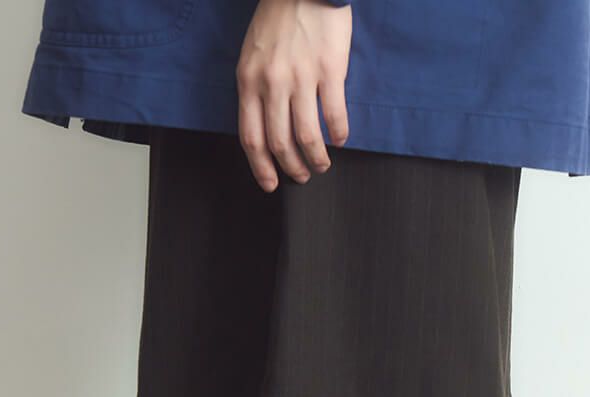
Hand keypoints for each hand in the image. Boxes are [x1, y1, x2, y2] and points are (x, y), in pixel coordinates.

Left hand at [237, 0, 351, 192]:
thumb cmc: (278, 19)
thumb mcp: (253, 54)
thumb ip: (256, 90)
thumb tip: (266, 128)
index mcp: (249, 81)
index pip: (251, 137)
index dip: (261, 167)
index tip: (270, 184)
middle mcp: (272, 83)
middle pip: (280, 143)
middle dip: (291, 168)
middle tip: (302, 176)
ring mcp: (301, 77)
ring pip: (307, 136)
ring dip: (316, 159)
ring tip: (322, 165)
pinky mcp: (329, 70)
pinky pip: (335, 116)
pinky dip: (338, 134)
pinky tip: (340, 139)